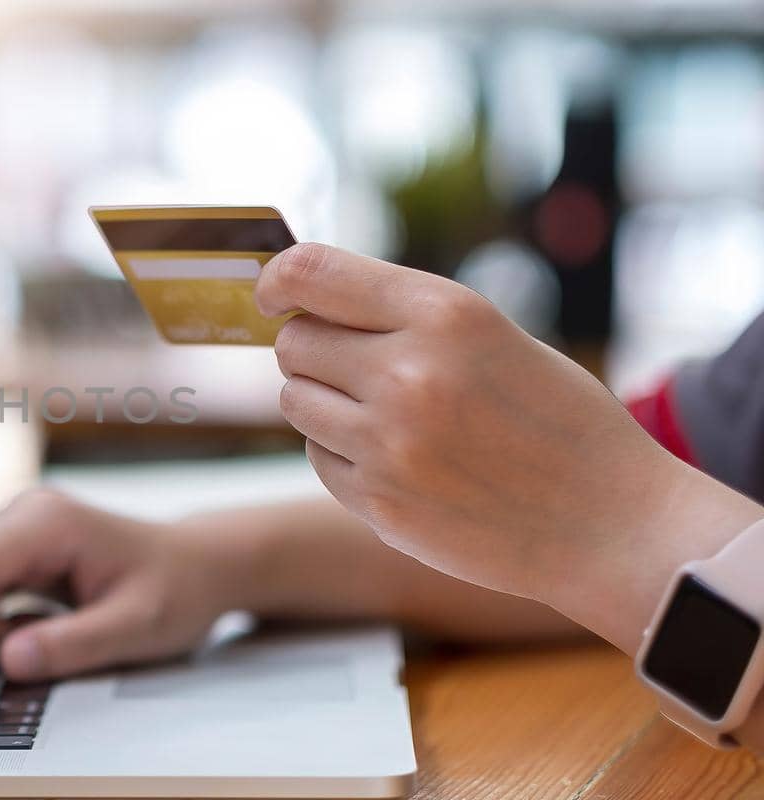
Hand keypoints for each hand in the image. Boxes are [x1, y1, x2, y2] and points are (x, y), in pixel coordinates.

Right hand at [0, 489, 249, 684]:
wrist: (198, 568)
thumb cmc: (176, 593)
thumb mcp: (138, 629)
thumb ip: (74, 645)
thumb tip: (8, 661)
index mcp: (46, 522)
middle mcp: (20, 515)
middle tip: (36, 659)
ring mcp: (12, 530)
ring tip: (57, 639)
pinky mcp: (11, 551)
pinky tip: (42, 630)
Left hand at [254, 243, 762, 649]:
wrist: (611, 523)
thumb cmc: (556, 421)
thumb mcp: (492, 336)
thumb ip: (403, 314)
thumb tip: (302, 300)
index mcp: (444, 314)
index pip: (310, 272)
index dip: (278, 281)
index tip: (273, 296)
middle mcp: (408, 372)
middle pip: (294, 342)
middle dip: (314, 350)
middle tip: (358, 368)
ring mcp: (388, 442)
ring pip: (295, 401)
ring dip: (323, 403)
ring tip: (387, 416)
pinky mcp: (378, 501)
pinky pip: (317, 457)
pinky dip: (343, 455)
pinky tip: (401, 462)